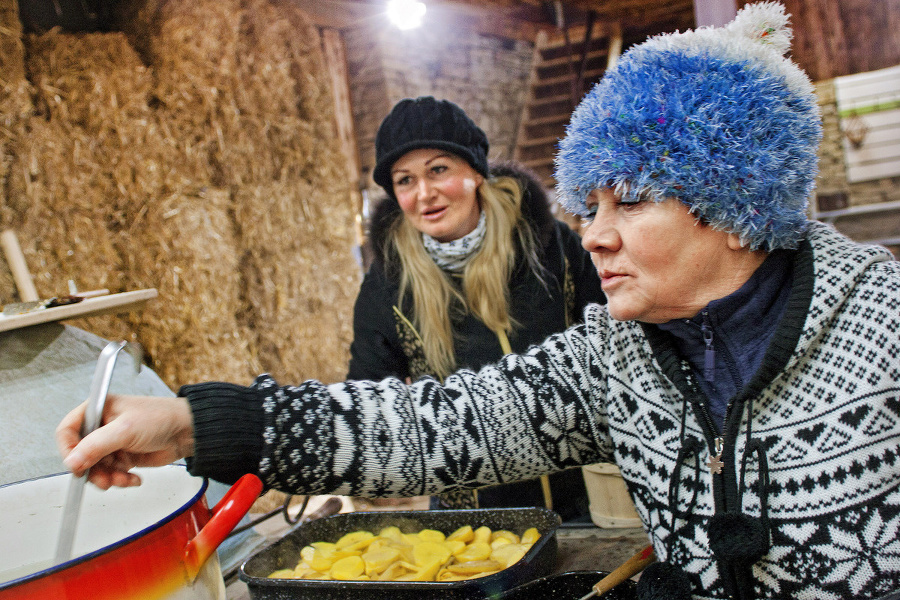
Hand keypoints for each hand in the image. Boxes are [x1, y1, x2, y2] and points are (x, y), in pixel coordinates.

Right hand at [56, 394, 194, 488]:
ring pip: (96, 468)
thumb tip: (71, 462)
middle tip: (104, 480)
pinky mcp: (124, 456)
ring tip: (123, 479)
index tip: (76, 466)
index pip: (68, 430)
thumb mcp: (125, 430)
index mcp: (98, 409)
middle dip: (92, 470)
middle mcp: (102, 426)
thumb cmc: (162, 418)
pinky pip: (112, 474)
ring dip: (108, 478)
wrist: (189, 431)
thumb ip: (96, 446)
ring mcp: (113, 442)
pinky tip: (134, 478)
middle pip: (81, 454)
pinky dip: (121, 480)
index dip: (68, 450)